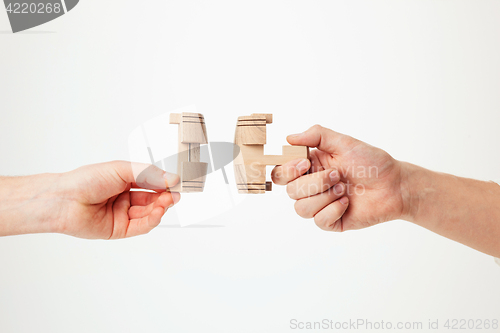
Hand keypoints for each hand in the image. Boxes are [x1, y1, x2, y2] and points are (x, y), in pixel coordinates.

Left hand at [53, 161, 179, 238]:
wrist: (64, 200)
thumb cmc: (85, 181)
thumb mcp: (121, 170)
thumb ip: (148, 174)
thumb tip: (171, 178)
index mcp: (124, 181)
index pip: (151, 183)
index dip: (165, 183)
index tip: (178, 182)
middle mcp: (124, 198)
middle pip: (153, 199)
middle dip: (165, 197)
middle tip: (175, 194)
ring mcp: (122, 214)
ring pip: (149, 213)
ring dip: (160, 208)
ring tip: (166, 202)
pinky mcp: (120, 230)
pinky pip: (141, 227)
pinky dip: (152, 220)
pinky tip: (157, 212)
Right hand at [272, 125, 408, 231]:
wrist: (394, 185)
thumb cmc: (371, 162)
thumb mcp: (344, 142)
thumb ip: (316, 135)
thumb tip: (289, 137)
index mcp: (310, 167)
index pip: (281, 173)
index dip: (287, 170)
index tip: (305, 163)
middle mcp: (311, 186)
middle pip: (290, 191)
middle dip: (315, 183)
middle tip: (338, 175)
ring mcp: (320, 205)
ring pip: (301, 208)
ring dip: (324, 196)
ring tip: (344, 189)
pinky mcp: (330, 221)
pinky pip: (318, 220)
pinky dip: (333, 210)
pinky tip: (347, 203)